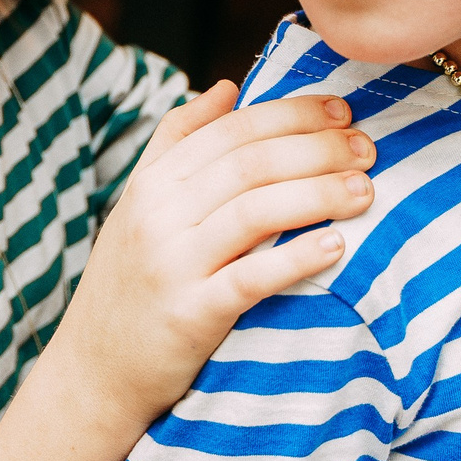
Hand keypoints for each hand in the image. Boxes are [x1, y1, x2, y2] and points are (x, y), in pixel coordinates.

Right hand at [51, 83, 373, 427]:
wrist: (93, 373)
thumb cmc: (129, 285)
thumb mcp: (138, 205)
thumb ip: (177, 143)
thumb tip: (226, 88)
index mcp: (151, 183)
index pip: (230, 129)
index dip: (291, 114)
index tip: (341, 110)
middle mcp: (157, 216)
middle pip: (249, 163)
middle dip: (317, 149)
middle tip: (367, 149)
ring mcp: (171, 265)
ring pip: (254, 211)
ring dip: (318, 194)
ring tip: (365, 192)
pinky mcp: (189, 315)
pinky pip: (250, 278)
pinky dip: (295, 258)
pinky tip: (336, 247)